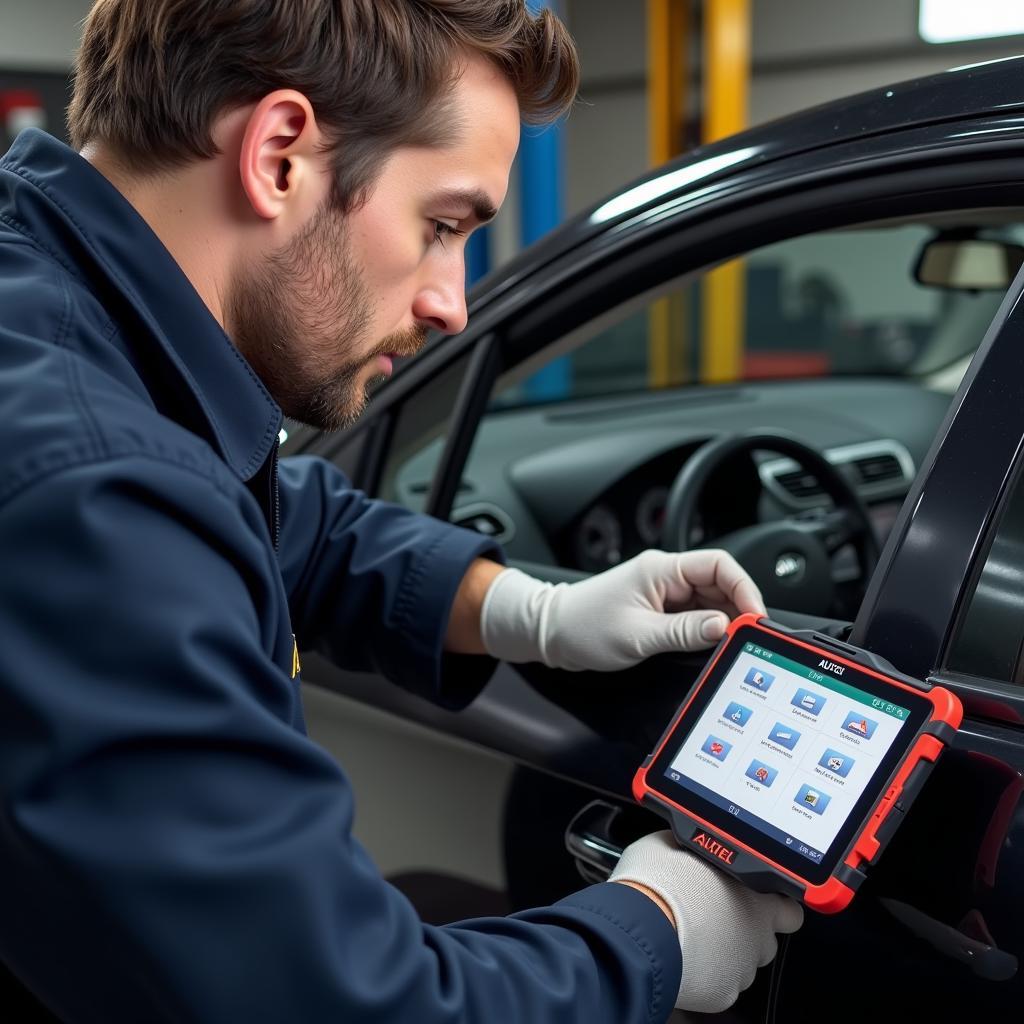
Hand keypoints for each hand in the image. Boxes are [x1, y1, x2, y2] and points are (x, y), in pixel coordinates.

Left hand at [479, 549, 764, 670]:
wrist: (551, 633)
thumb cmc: (583, 627)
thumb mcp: (639, 636)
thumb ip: (685, 632)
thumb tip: (724, 628)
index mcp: (661, 569)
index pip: (719, 565)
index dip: (744, 589)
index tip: (754, 618)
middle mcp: (665, 575)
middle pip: (719, 584)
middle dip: (737, 610)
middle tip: (746, 638)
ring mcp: (662, 592)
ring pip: (709, 601)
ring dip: (721, 622)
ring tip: (726, 646)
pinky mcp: (659, 609)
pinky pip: (694, 615)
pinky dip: (705, 630)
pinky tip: (708, 646)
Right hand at [610, 832, 802, 1013]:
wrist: (637, 929)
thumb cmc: (656, 884)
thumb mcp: (670, 843)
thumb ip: (696, 846)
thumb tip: (690, 840)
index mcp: (755, 895)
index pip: (788, 909)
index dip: (773, 906)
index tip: (756, 902)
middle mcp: (757, 933)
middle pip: (765, 937)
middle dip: (746, 930)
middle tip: (714, 917)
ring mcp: (742, 967)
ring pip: (743, 962)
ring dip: (725, 951)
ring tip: (694, 937)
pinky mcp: (723, 993)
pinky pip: (721, 984)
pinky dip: (707, 974)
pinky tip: (685, 956)